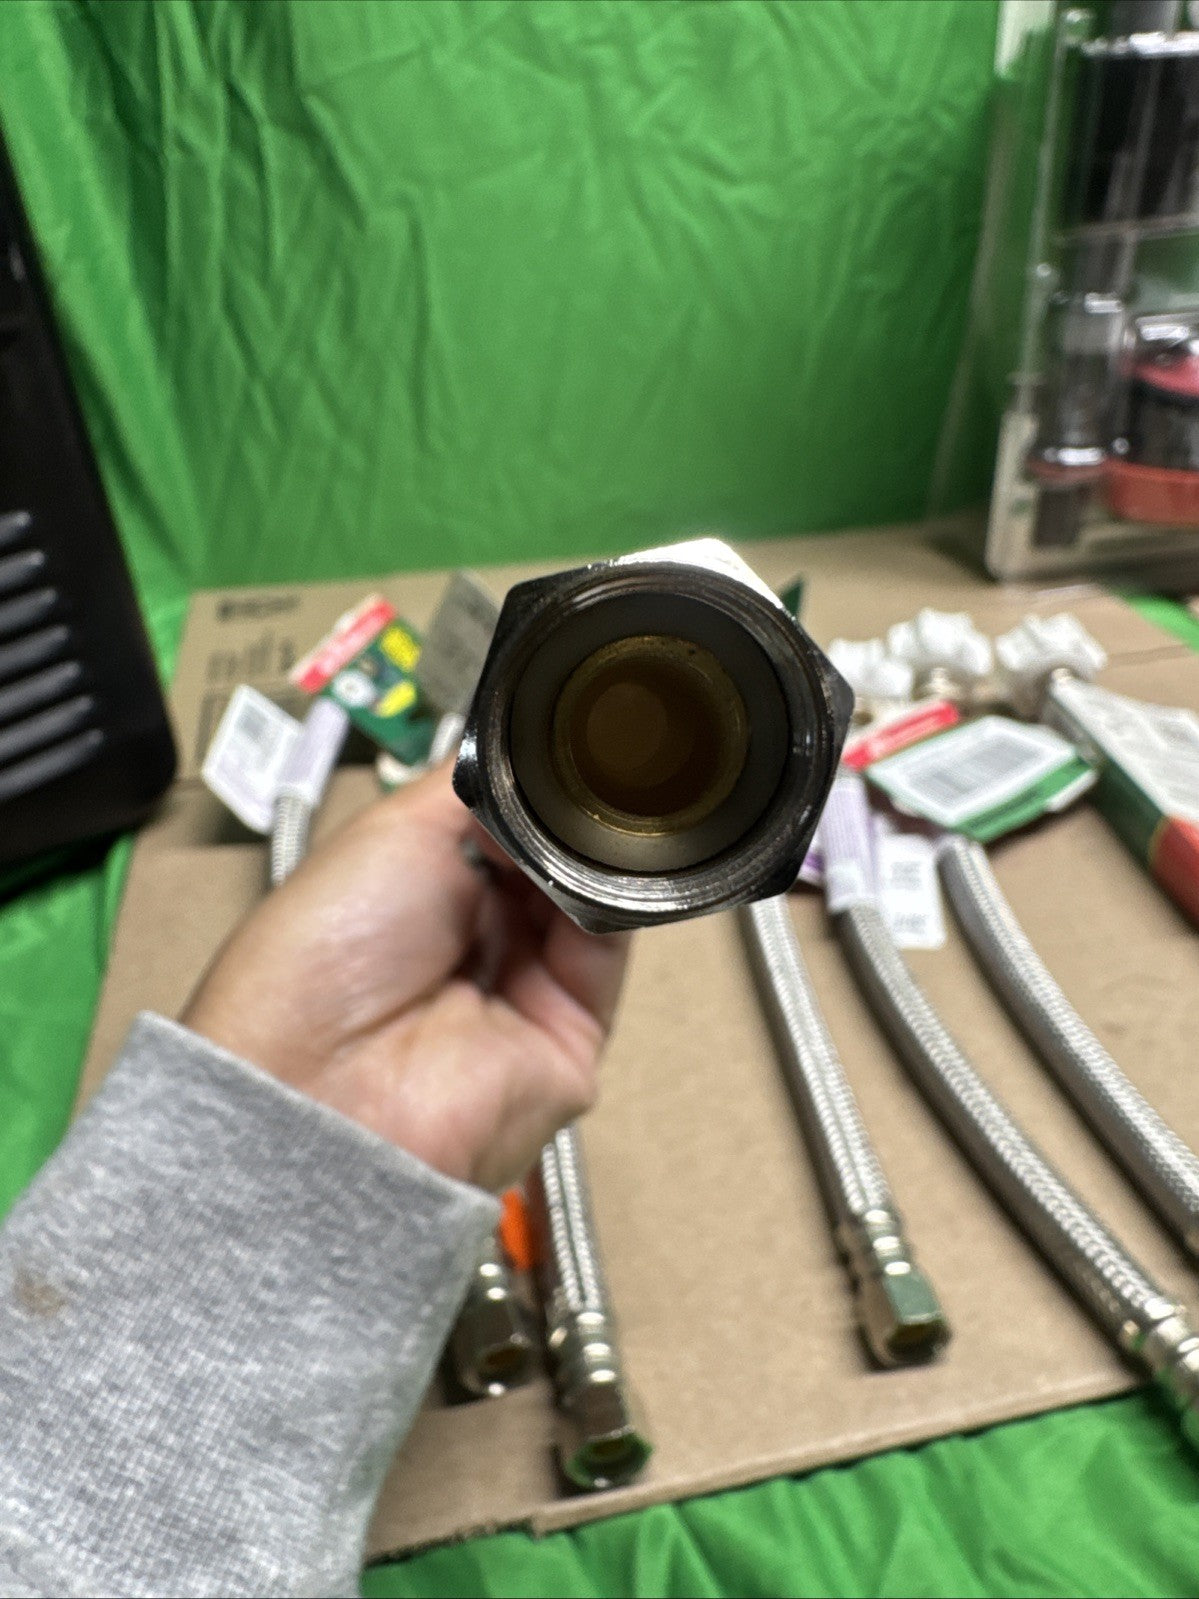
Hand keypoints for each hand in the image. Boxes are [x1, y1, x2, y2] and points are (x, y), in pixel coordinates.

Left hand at [182, 764, 628, 1191]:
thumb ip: (476, 789)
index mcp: (418, 891)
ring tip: (557, 836)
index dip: (531, 793)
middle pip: (555, 859)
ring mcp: (521, 988)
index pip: (506, 826)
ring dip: (583, 857)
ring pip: (591, 898)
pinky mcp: (568, 1036)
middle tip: (563, 787)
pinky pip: (611, 954)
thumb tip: (537, 759)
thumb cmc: (315, 967)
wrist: (327, 1086)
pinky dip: (608, 904)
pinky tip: (582, 873)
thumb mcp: (391, 831)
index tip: (560, 752)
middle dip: (561, 821)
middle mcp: (471, 941)